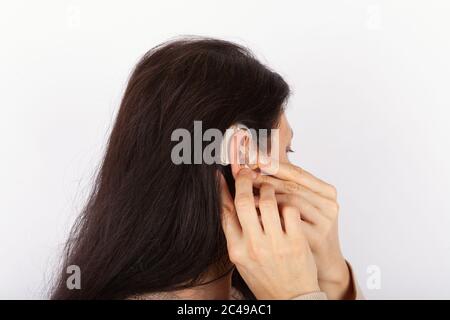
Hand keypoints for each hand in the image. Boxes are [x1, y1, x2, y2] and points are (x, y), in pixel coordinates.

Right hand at [220, 168, 319, 299]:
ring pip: (268, 201)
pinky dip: (287, 203)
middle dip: (244, 181)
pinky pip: (289, 210)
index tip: (221, 176)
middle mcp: (253, 246)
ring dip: (268, 189)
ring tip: (269, 188)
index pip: (225, 212)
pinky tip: (286, 205)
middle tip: (246, 172)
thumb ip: (237, 233)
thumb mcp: (243, 259)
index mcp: (236, 249)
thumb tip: (230, 203)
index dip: (222, 190)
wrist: (291, 298)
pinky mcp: (296, 242)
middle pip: (243, 202)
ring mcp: (275, 243)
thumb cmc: (265, 277)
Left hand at [254, 160, 352, 299]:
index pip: (297, 172)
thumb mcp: (303, 207)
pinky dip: (269, 216)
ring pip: (289, 200)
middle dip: (264, 179)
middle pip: (291, 185)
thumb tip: (257, 164)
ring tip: (244, 193)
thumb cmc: (304, 235)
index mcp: (327, 192)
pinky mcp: (316, 239)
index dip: (273, 164)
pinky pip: (288, 222)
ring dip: (264, 196)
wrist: (315, 272)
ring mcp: (324, 222)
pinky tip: (254, 214)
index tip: (253, 158)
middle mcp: (329, 204)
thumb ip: (286, 186)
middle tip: (242, 174)